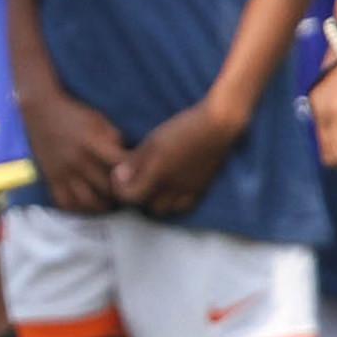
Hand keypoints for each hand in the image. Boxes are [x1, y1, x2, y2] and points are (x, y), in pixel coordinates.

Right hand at [20, 86, 126, 215]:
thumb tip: (130, 161)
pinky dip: (80, 209)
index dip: (135, 173)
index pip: (120, 165)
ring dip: (103, 206)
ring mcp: (63, 172)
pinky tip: (89, 204)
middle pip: (107, 189)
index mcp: (91, 142)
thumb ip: (115, 140)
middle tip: (129, 194)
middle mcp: (77, 160)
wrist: (40, 109)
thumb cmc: (75, 113)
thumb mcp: (99, 120)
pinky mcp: (51, 178)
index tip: (140, 175)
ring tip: (111, 202)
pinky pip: (66, 203)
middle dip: (121, 194)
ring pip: (88, 202)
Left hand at [112, 103, 243, 218]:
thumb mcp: (153, 140)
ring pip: (165, 210)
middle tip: (135, 180)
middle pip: (146, 206)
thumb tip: (118, 176)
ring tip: (152, 186)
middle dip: (138, 197)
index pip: (132, 196)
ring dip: (155, 202)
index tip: (120, 175)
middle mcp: (173, 187)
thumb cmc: (183, 127)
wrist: (218, 126)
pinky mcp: (201, 190)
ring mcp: (189, 191)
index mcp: (159, 172)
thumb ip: (135, 161)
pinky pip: (183, 207)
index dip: (121, 189)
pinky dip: (174, 203)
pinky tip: (171, 190)